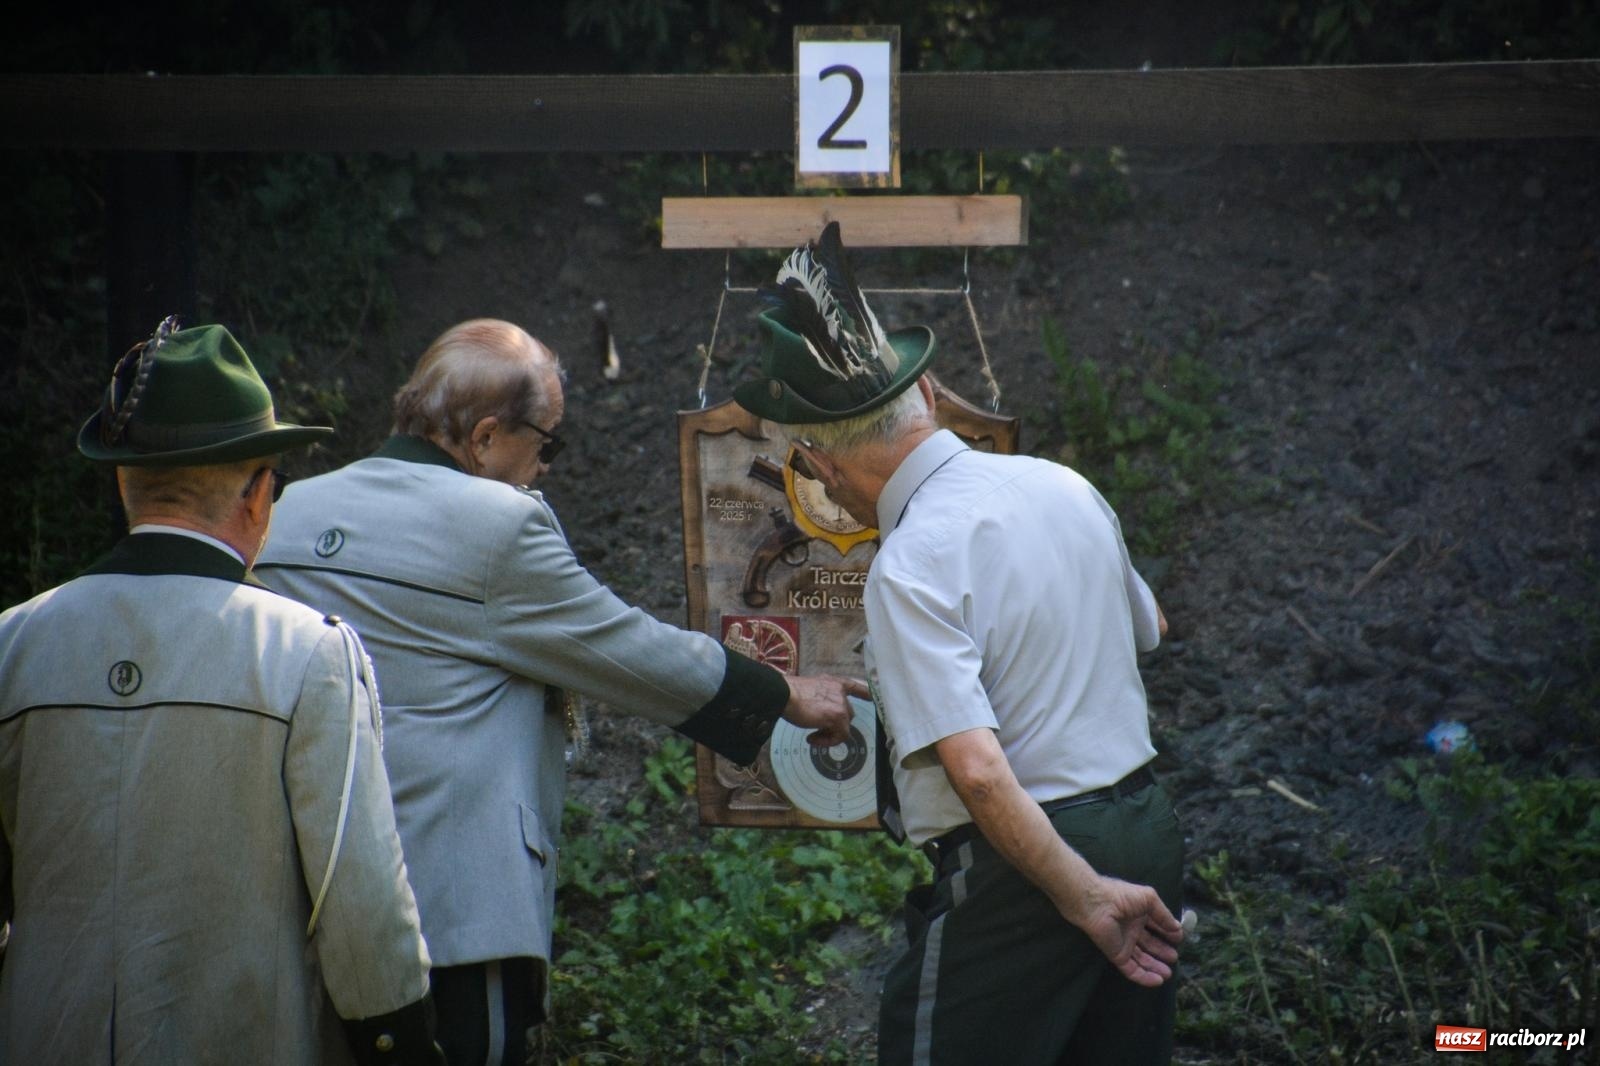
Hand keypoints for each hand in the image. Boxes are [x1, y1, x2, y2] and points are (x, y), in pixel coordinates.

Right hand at [781, 674, 867, 747]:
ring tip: (813, 736)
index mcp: (833, 683)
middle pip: (848, 713)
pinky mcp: (838, 717)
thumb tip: (821, 714)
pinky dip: (827, 741)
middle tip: (817, 730)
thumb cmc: (790, 694)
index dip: (865, 694)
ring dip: (830, 734)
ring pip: (844, 726)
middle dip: (835, 724)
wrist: (784, 694)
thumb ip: (821, 699)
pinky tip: (812, 739)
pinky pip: (840, 736)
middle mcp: (840, 691)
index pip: (854, 687)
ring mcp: (841, 704)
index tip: (872, 699)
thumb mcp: (810, 691)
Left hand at [1069, 875, 1183, 987]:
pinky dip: (1144, 977)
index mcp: (1138, 914)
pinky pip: (1132, 969)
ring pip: (1142, 960)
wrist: (1096, 904)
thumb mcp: (1149, 899)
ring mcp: (1124, 944)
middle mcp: (1132, 930)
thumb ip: (1164, 914)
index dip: (1168, 932)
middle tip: (1174, 958)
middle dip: (1162, 952)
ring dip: (1155, 967)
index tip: (1180, 939)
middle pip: (1150, 945)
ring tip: (1169, 973)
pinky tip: (1157, 980)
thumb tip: (1178, 929)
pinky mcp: (1117, 955)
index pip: (1156, 926)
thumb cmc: (1121, 896)